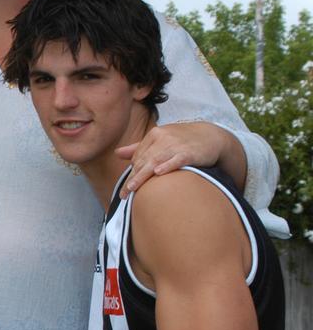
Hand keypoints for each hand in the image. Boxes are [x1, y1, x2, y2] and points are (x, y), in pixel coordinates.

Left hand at [116, 122, 238, 197]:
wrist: (212, 136)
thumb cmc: (182, 141)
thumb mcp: (160, 140)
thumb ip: (138, 148)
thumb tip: (117, 153)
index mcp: (154, 135)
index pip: (138, 157)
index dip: (130, 173)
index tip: (124, 190)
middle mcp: (163, 138)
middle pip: (144, 160)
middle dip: (133, 178)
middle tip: (124, 194)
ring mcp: (176, 144)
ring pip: (155, 161)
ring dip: (142, 175)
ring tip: (132, 188)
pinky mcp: (190, 152)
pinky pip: (176, 159)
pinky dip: (167, 165)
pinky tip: (158, 173)